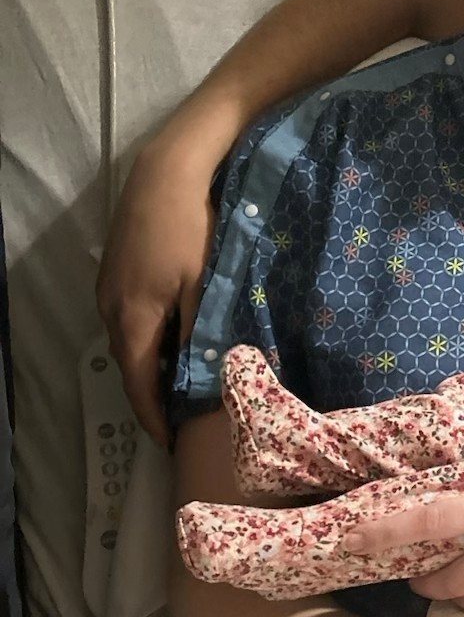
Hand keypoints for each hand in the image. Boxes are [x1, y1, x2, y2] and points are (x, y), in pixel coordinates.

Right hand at [96, 143, 215, 445]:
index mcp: (133, 318)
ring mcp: (107, 288)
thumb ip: (199, 331)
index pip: (138, 382)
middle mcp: (110, 308)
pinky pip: (127, 317)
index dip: (153, 415)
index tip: (170, 442)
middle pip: (129, 364)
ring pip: (128, 340)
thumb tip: (198, 375)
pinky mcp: (113, 271)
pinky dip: (145, 337)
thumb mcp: (202, 284)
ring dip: (148, 365)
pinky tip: (168, 338)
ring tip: (176, 385)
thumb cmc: (191, 229)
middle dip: (150, 394)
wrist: (166, 175)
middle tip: (177, 418)